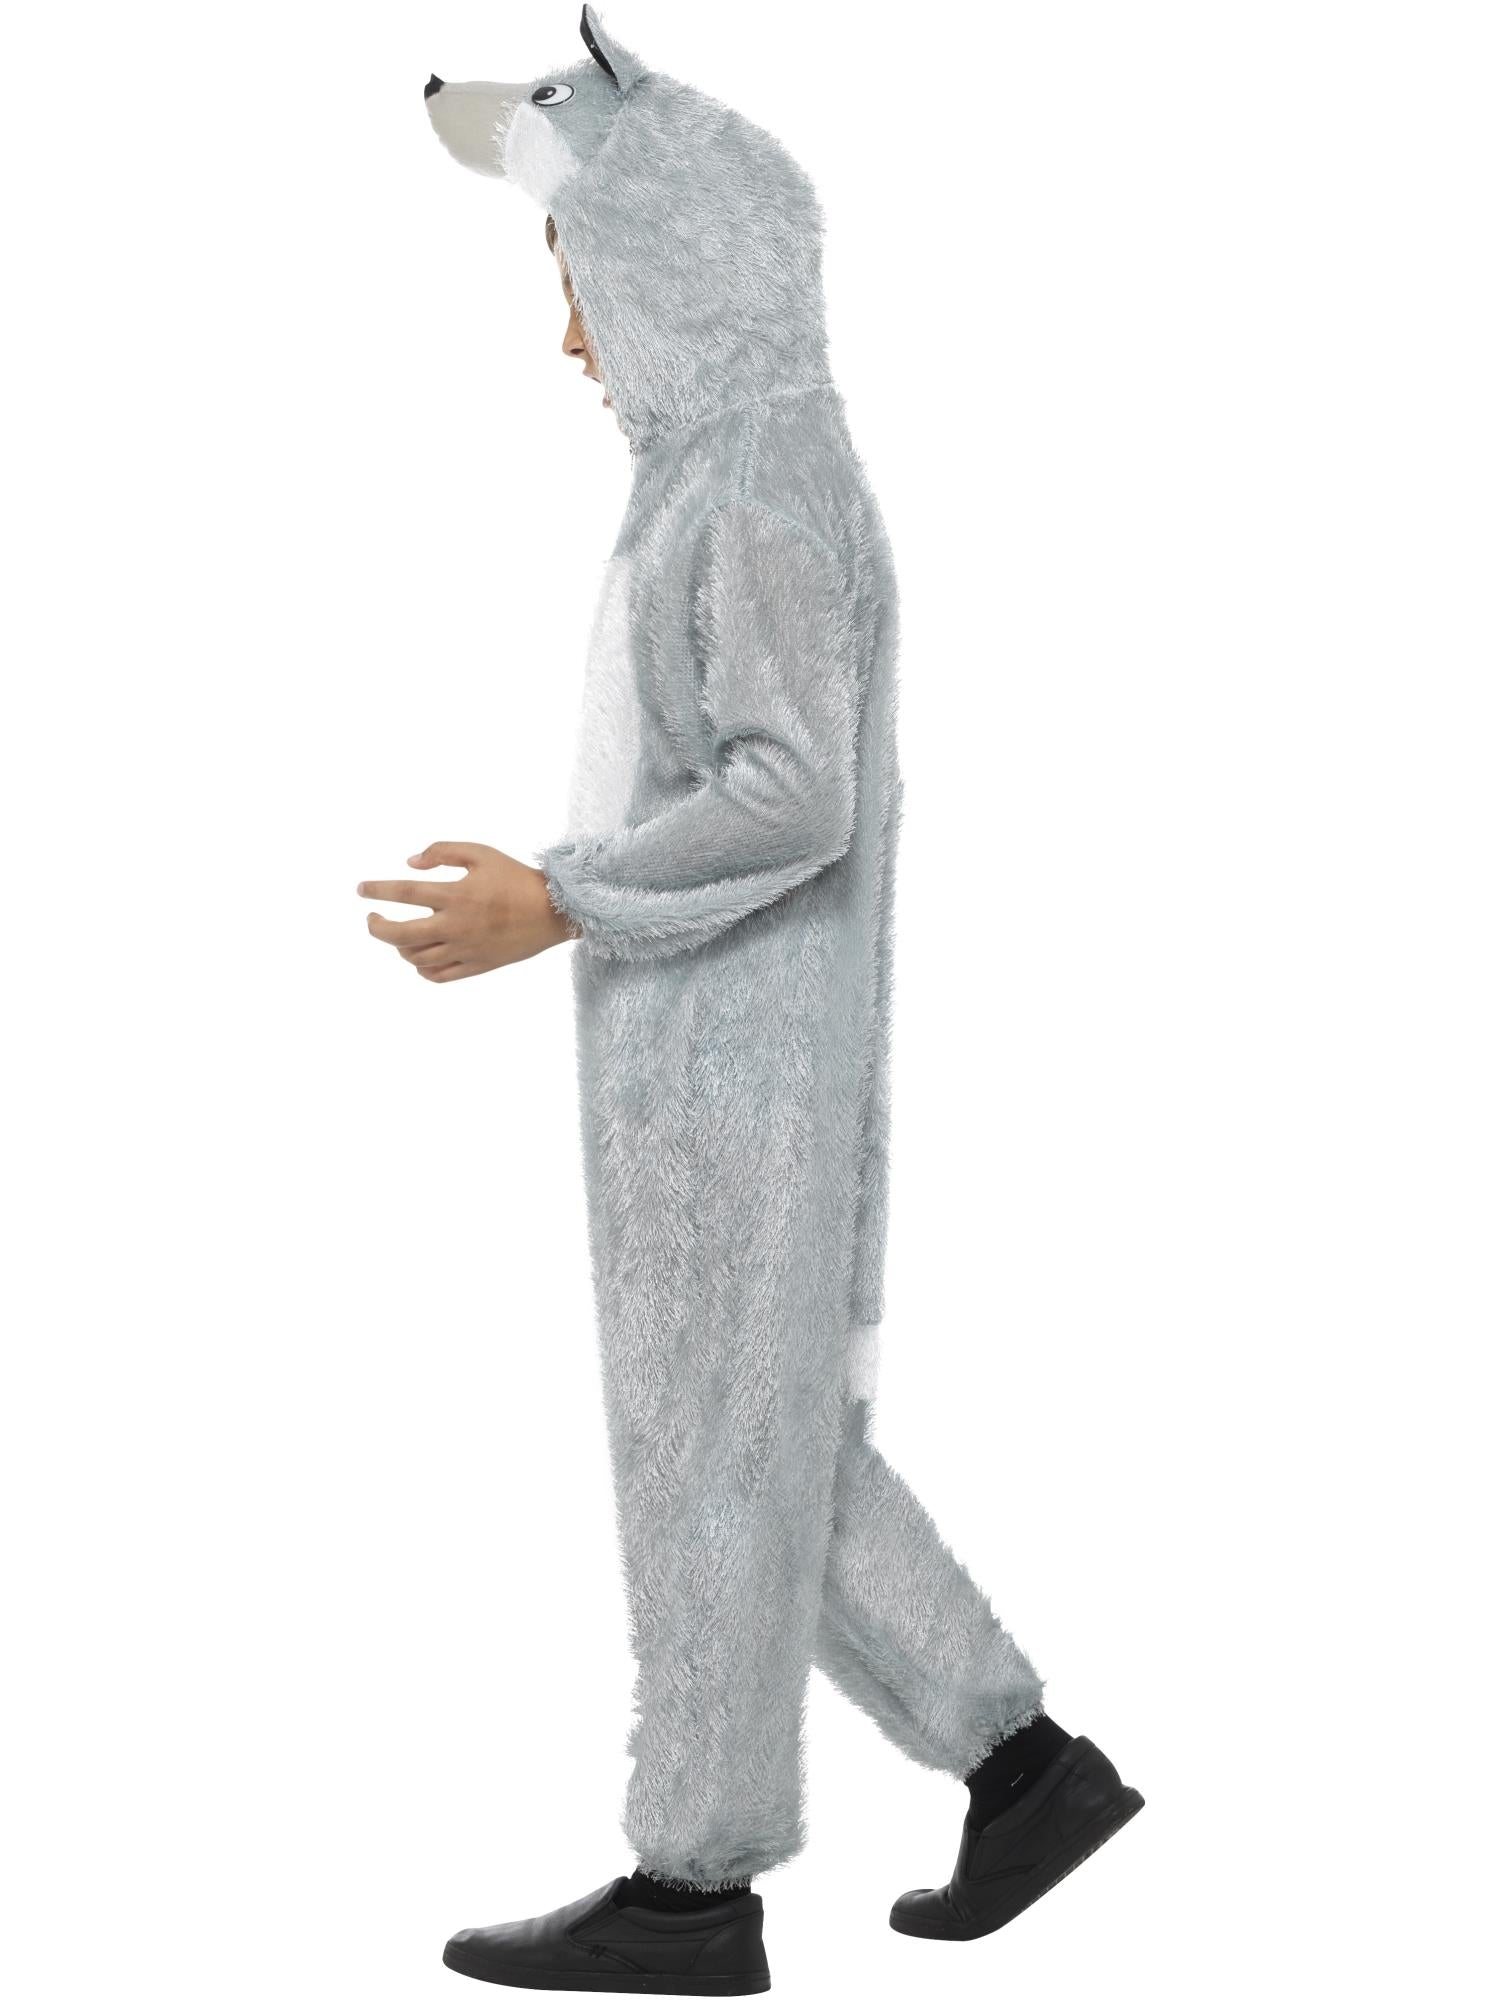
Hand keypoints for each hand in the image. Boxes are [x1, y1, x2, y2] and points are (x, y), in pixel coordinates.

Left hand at [357, 842, 580, 981]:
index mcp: (455, 895)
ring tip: (400, 934)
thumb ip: (442, 852)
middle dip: (377, 928)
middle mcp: (455, 925)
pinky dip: (421, 968)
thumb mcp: (481, 853)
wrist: (553, 912)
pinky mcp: (476, 966)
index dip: (377, 891)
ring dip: (400, 946)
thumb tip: (409, 864)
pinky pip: (438, 976)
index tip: (361, 890)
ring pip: (416, 958)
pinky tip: (420, 956)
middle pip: (399, 935)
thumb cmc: (515, 878)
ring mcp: (465, 949)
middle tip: (372, 920)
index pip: (403, 892)